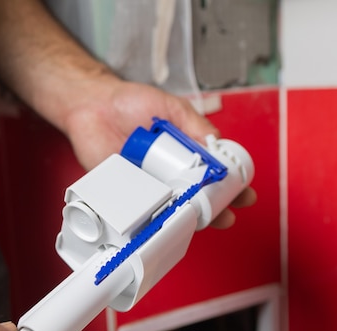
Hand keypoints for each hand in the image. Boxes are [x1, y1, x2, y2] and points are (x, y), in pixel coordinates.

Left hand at [61, 77, 256, 228]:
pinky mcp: (125, 191)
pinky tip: (164, 220)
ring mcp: (148, 184)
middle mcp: (168, 172)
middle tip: (227, 216)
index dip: (230, 186)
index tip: (244, 193)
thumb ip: (194, 125)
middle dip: (214, 210)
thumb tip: (217, 143)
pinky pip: (141, 209)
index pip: (213, 174)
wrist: (92, 105)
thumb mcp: (171, 108)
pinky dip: (151, 217)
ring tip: (200, 221)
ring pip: (171, 208)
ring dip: (186, 217)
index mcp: (183, 153)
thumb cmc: (130, 103)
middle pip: (196, 198)